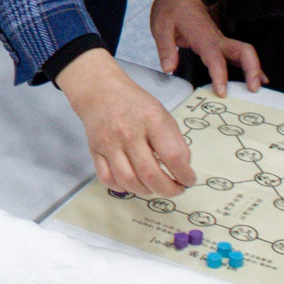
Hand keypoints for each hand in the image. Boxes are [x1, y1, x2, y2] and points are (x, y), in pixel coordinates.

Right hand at [54, 47, 192, 194]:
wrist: (100, 92)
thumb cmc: (136, 104)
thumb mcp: (162, 114)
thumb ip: (175, 140)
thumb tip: (183, 168)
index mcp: (152, 120)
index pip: (172, 156)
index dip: (184, 174)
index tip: (189, 180)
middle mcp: (129, 132)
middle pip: (150, 174)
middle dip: (168, 190)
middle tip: (176, 189)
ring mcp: (110, 143)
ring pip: (128, 181)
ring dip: (146, 191)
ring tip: (155, 187)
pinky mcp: (95, 151)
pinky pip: (107, 178)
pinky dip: (121, 187)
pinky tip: (133, 183)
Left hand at [151, 0, 261, 96]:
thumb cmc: (171, 7)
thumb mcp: (161, 27)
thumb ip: (166, 49)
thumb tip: (169, 68)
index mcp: (201, 35)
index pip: (215, 57)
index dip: (220, 75)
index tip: (222, 91)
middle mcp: (215, 38)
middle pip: (243, 51)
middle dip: (252, 70)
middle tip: (253, 89)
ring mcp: (220, 39)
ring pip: (245, 52)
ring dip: (254, 69)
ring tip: (257, 88)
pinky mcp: (220, 42)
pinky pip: (239, 54)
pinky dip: (249, 66)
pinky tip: (255, 78)